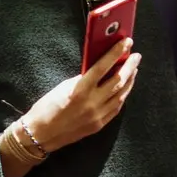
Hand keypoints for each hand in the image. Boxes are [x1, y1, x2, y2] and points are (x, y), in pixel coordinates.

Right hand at [23, 39, 141, 152]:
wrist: (39, 135)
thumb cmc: (46, 107)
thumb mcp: (63, 87)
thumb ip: (83, 78)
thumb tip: (99, 69)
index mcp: (80, 90)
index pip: (103, 67)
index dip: (116, 53)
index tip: (127, 42)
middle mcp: (92, 102)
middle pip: (118, 81)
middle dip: (130, 66)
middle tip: (136, 56)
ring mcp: (98, 115)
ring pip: (121, 95)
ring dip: (130, 81)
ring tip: (134, 69)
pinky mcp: (100, 125)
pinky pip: (117, 108)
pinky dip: (122, 95)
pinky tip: (125, 87)